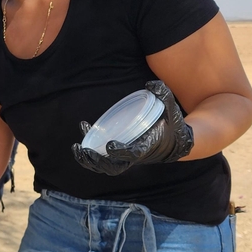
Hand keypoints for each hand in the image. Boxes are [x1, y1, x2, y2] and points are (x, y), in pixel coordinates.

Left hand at [72, 80, 194, 175]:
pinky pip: (102, 158)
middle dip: (96, 161)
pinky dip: (90, 152)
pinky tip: (82, 135)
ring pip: (105, 166)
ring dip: (88, 160)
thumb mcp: (172, 110)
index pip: (133, 154)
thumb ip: (164, 96)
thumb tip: (151, 84)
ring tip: (76, 148)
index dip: (121, 153)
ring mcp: (127, 159)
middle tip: (83, 150)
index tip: (110, 146)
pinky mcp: (120, 156)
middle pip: (113, 167)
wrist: (175, 144)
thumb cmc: (172, 126)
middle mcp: (135, 157)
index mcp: (147, 147)